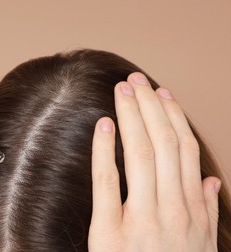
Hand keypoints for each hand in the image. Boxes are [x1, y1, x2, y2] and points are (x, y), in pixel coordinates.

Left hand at [88, 72, 219, 250]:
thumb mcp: (203, 246)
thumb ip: (209, 212)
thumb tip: (212, 182)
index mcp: (193, 210)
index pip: (185, 151)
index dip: (173, 118)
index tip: (162, 94)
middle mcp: (172, 210)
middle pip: (164, 145)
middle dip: (149, 108)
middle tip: (136, 81)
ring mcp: (143, 220)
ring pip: (141, 155)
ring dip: (131, 118)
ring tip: (122, 92)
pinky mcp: (110, 232)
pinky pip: (108, 183)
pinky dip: (106, 151)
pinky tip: (104, 126)